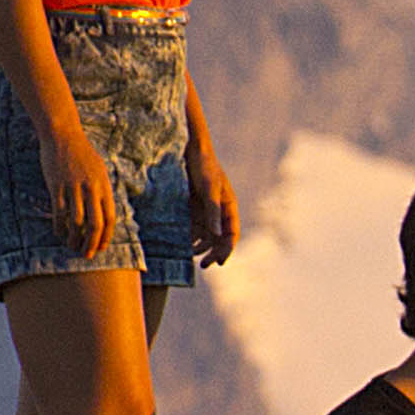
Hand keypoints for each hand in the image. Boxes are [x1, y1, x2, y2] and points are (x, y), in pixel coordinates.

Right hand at [44, 110, 126, 263]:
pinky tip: (59, 234)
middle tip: (87, 254)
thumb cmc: (82, 154)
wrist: (63, 136)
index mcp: (104, 186)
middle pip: (95, 224)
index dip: (106, 236)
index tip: (101, 247)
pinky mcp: (56, 187)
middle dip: (92, 243)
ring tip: (72, 247)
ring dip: (74, 238)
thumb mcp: (100, 170)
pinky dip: (59, 226)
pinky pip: (59, 212)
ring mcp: (73, 188)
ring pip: (76, 222)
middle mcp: (91, 189)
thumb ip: (102, 190)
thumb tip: (105, 211)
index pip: (109, 218)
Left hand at [185, 146, 241, 267]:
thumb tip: (217, 235)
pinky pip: (194, 226)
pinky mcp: (193, 206)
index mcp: (228, 206)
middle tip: (205, 266)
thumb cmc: (204, 166)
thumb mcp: (209, 188)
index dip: (227, 250)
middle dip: (214, 253)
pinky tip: (183, 243)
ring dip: (201, 247)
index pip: (232, 234)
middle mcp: (219, 210)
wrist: (189, 148)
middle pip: (220, 238)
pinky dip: (190, 236)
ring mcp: (206, 209)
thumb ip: (213, 211)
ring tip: (191, 256)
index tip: (220, 262)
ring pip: (207, 235)